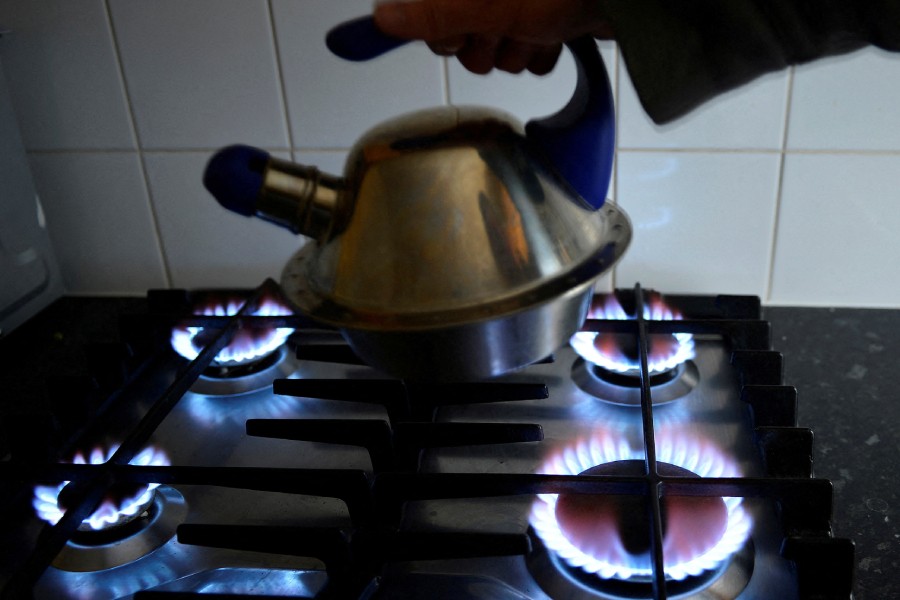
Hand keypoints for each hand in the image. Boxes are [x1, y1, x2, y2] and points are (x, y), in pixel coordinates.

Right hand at [373, 0, 612, 74]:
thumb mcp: (488, 2)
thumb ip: (433, 11)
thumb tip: (381, 19)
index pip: (426, 12)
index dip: (443, 29)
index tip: (463, 29)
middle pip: (458, 35)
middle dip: (485, 42)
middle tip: (508, 26)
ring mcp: (518, 2)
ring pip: (494, 50)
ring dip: (516, 49)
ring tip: (540, 28)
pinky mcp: (545, 17)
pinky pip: (525, 53)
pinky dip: (540, 52)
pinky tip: (557, 36)